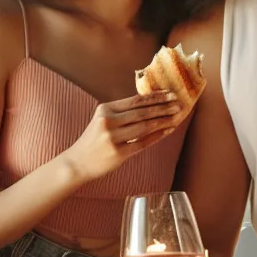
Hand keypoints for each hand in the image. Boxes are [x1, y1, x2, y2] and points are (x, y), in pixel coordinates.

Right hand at [59, 92, 183, 181]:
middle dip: (164, 107)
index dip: (156, 96)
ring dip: (164, 121)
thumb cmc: (94, 140)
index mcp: (105, 109)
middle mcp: (108, 121)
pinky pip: (142, 143)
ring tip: (177, 116)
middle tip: (179, 104)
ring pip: (145, 126)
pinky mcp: (118, 153)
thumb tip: (152, 104)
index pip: (135, 100)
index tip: (170, 93)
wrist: (77, 162)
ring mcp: (113, 138)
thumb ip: (122, 112)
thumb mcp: (103, 120)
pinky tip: (167, 130)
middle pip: (142, 112)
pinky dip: (157, 136)